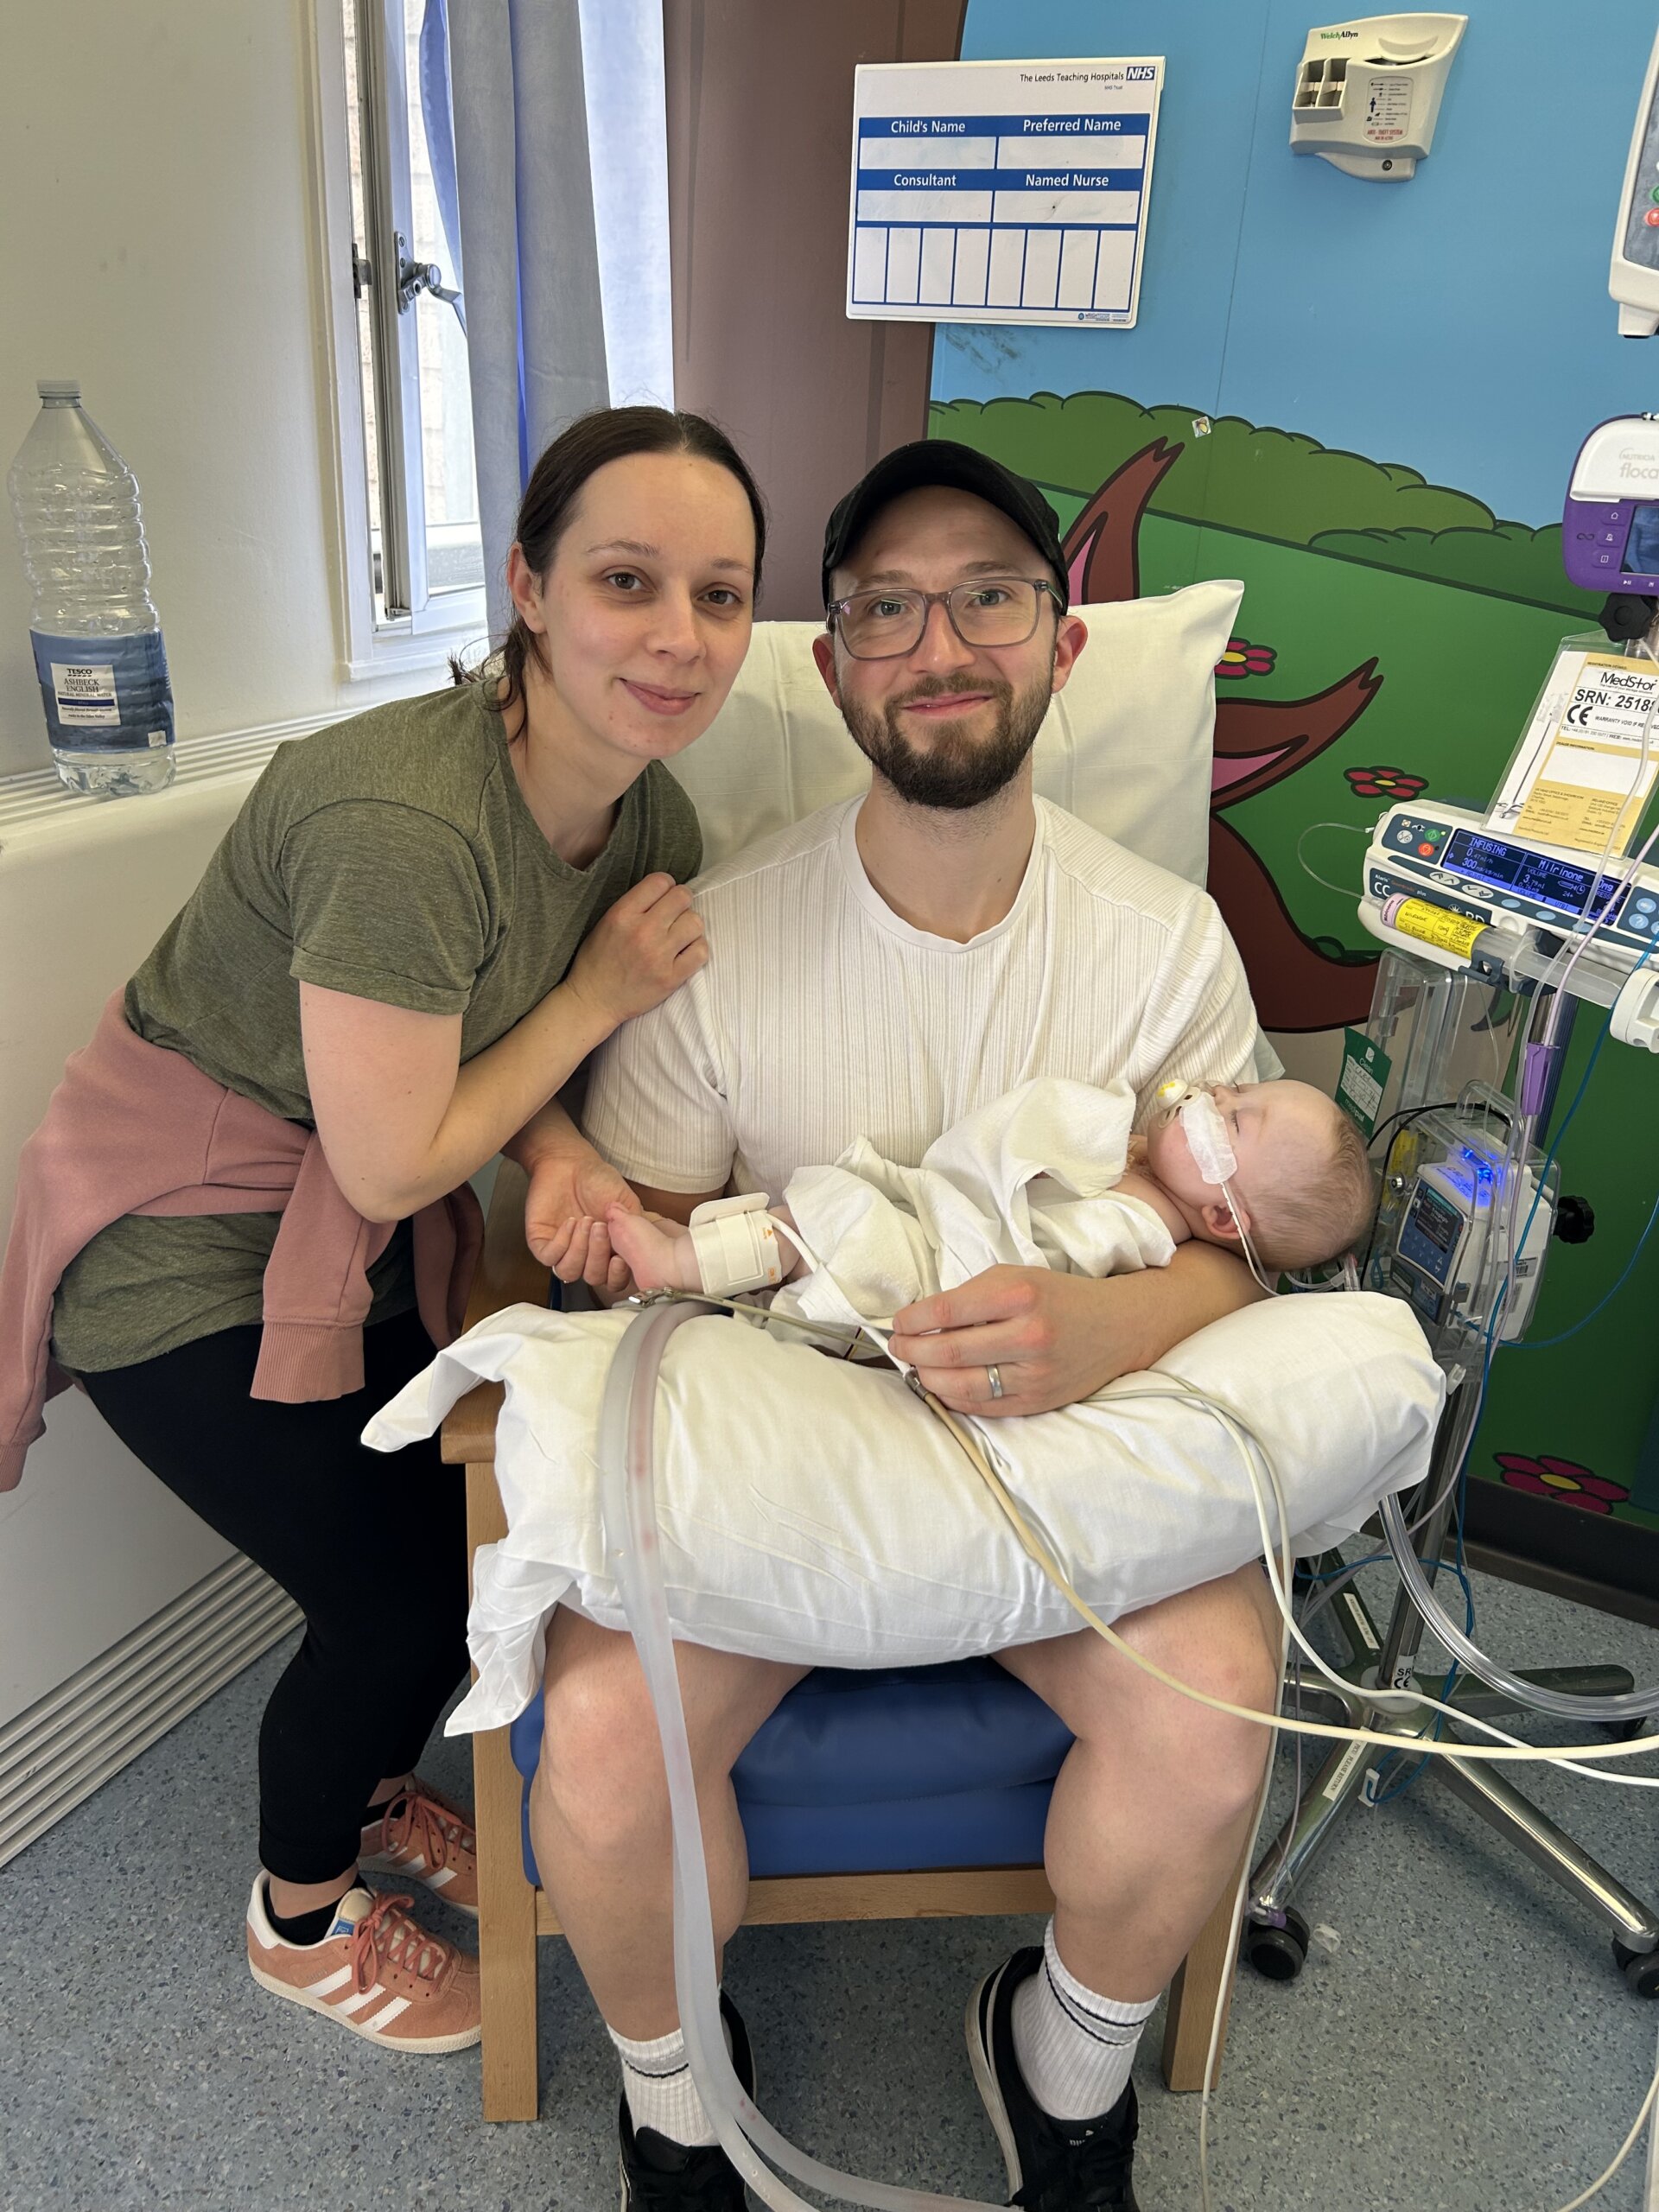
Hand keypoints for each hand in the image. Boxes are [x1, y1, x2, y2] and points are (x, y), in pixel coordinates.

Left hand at [523, 1150, 642, 1294]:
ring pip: (570, 1272)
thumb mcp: (625, 1203)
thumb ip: (634, 1229)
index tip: (619, 1259)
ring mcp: (563, 1251)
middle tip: (600, 1227)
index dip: (617, 1276)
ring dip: (579, 1249)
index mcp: (609, 1251)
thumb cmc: (599, 1180)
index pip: (614, 1279)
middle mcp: (587, 1255)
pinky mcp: (541, 1243)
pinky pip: (549, 1258)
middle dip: (597, 1254)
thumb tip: (636, 1251)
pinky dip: (561, 1242)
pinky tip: (569, 1223)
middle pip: (593, 1277)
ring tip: (584, 1222)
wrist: (570, 1162)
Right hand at [565, 874, 707, 1030]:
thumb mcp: (606, 923)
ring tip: (679, 935)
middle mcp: (642, 931)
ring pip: (695, 923)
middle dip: (681, 903)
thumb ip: (634, 905)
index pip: (660, 881)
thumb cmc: (598, 961)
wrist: (593, 1000)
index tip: (665, 897)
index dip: (667, 886)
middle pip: (682, 897)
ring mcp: (658, 955)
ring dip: (690, 927)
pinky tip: (685, 952)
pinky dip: (696, 949)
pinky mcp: (671, 977)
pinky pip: (701, 951)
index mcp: (622, 914)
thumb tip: (666, 892)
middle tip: (675, 915)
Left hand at [886, 1267, 1133, 1417]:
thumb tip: (921, 1319)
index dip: (912, 1320)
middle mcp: (1028, 1336)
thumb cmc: (1058, 1297)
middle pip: (949, 1352)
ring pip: (962, 1386)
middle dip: (912, 1351)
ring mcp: (1034, 1375)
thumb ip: (972, 1295)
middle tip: (898, 1346)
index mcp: (1019, 1295)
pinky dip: (953, 1398)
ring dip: (927, 1378)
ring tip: (916, 1367)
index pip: (946, 1312)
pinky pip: (982, 1407)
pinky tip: (940, 1385)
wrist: (1117, 1326)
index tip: (898, 1322)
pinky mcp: (1037, 1402)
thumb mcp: (1017, 1277)